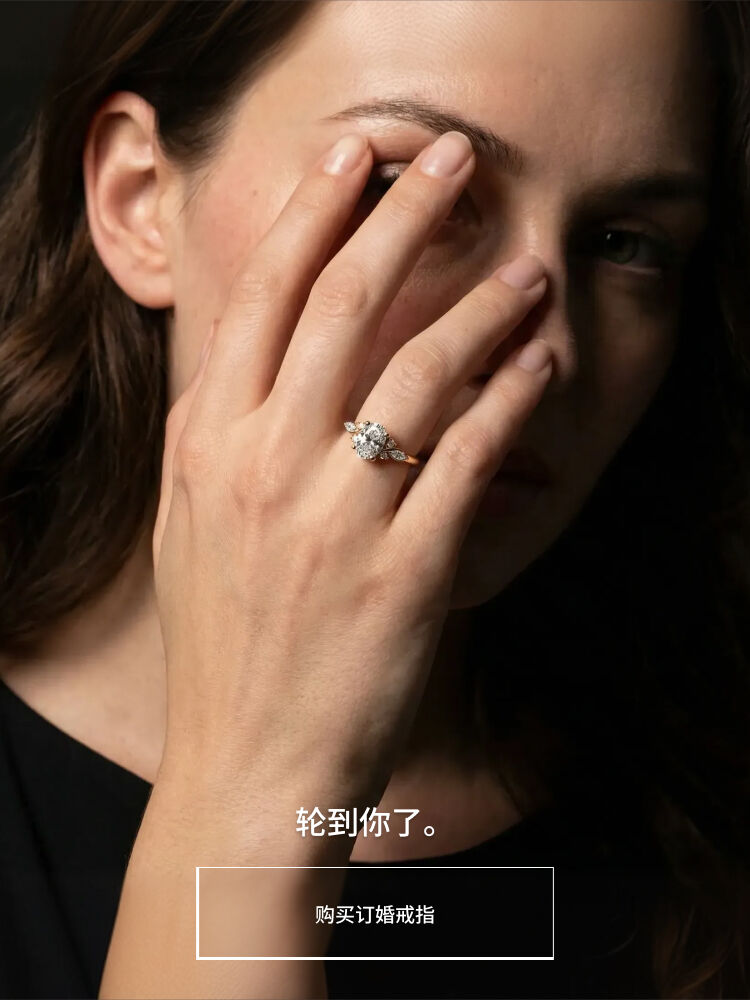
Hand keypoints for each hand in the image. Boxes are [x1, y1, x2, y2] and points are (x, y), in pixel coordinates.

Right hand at [151, 129, 550, 835]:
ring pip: (419, 370)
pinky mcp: (404, 572)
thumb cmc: (224, 644)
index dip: (312, 209)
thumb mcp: (189, 527)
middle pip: (344, 303)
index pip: (263, 296)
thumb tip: (253, 361)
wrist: (248, 766)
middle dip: (403, 213)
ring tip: (527, 271)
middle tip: (454, 158)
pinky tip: (540, 366)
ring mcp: (333, 518)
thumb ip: (215, 436)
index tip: (354, 154)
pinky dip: (512, 401)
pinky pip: (470, 459)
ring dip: (483, 306)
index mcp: (209, 446)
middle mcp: (264, 465)